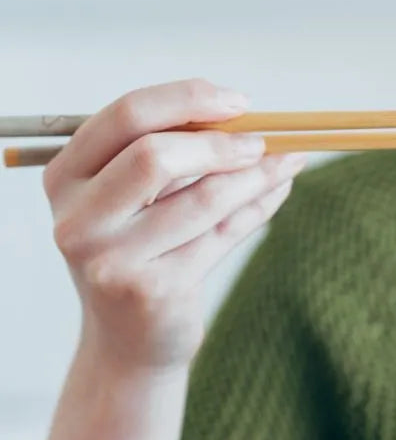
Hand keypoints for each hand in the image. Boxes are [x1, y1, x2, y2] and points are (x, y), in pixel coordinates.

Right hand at [43, 79, 306, 372]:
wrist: (131, 339)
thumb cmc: (140, 251)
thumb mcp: (140, 198)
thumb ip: (179, 154)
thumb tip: (251, 118)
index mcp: (66, 176)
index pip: (124, 116)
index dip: (186, 100)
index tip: (238, 101)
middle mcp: (77, 218)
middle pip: (154, 157)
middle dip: (220, 142)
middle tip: (261, 141)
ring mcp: (111, 259)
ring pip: (203, 198)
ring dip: (256, 175)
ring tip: (286, 161)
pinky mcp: (153, 290)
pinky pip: (223, 234)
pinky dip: (260, 206)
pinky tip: (278, 190)